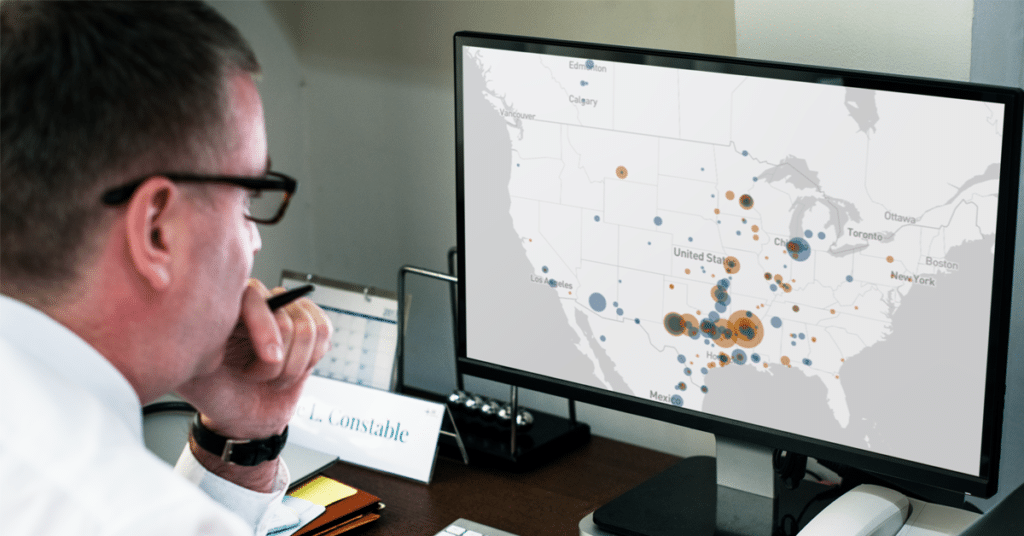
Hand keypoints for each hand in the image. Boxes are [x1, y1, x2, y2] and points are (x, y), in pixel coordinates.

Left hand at [177, 279, 331, 438]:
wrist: (244, 418)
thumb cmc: (217, 396)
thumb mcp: (192, 377)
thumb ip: (189, 349)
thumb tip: (190, 322)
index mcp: (225, 308)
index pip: (254, 295)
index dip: (266, 325)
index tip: (269, 358)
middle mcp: (256, 305)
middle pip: (288, 315)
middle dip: (280, 360)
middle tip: (258, 378)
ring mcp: (284, 315)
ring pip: (311, 327)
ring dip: (296, 365)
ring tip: (273, 377)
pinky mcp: (307, 328)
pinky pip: (325, 332)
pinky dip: (313, 358)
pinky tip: (294, 369)